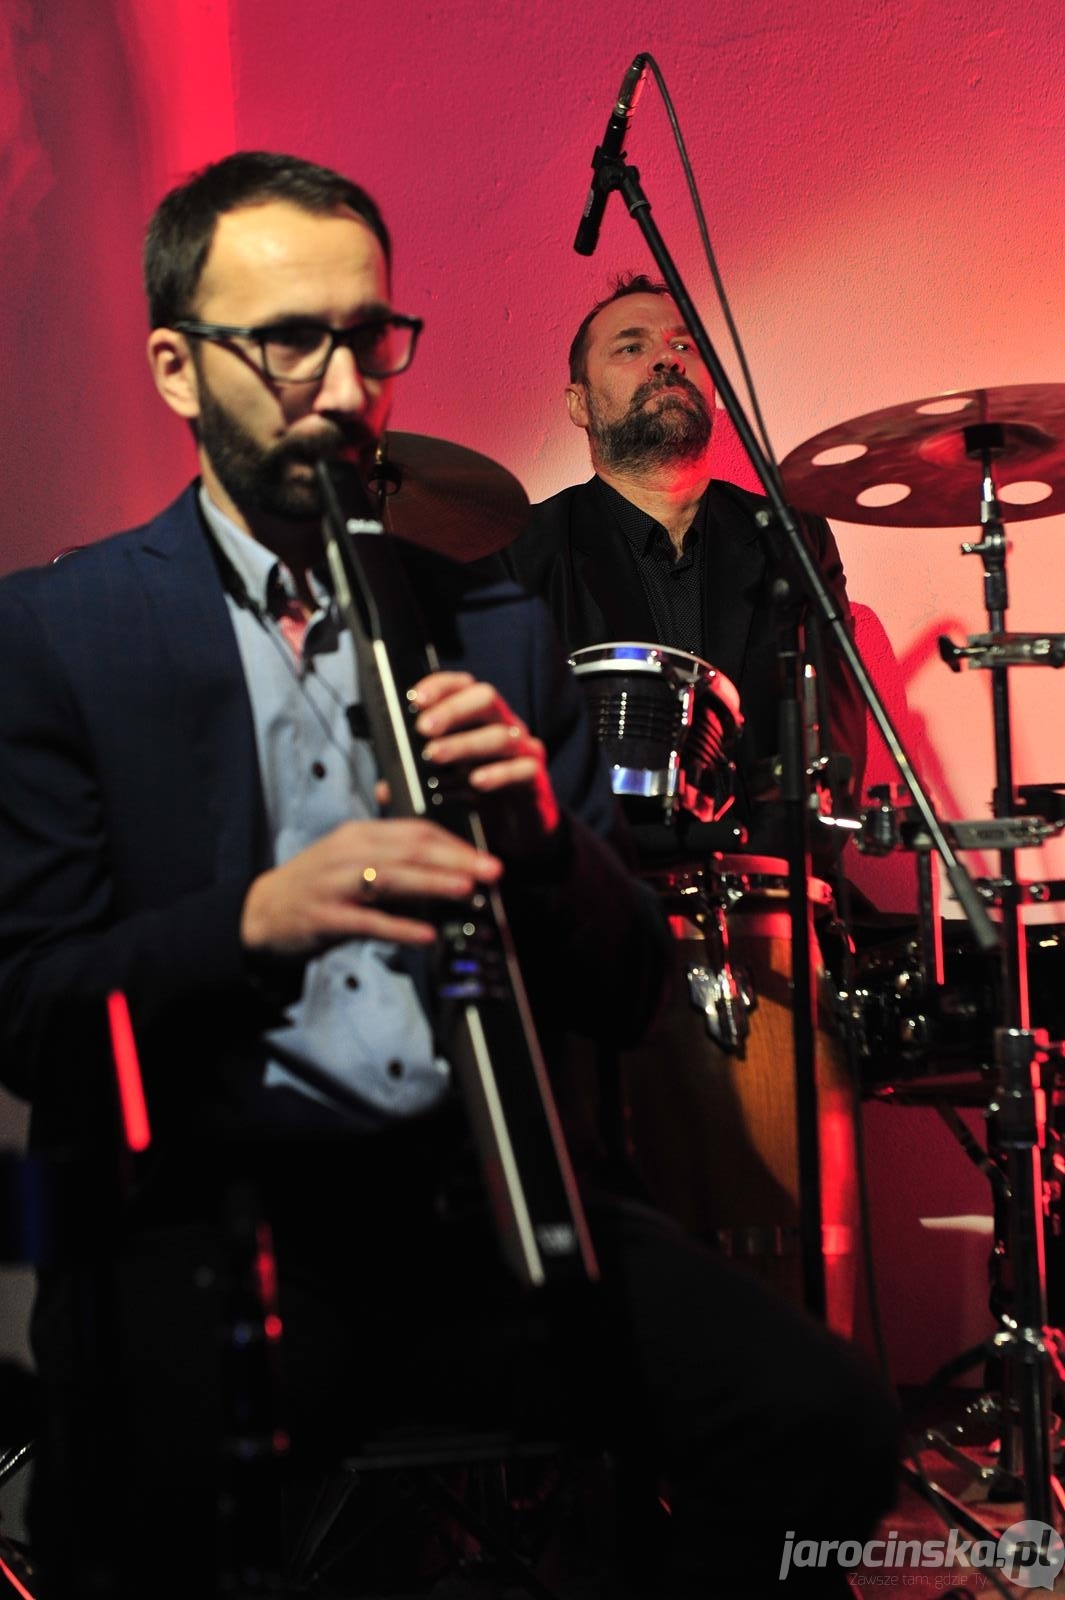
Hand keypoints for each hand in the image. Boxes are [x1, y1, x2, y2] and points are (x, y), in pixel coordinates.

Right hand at [241, 817, 502, 956]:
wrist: (261, 913)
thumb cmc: (318, 886)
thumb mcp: (352, 860)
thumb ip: (395, 859)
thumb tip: (447, 867)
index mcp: (359, 834)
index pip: (414, 829)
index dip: (452, 842)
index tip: (483, 855)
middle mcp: (347, 852)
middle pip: (409, 849)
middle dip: (455, 858)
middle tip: (490, 869)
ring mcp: (334, 884)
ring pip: (390, 878)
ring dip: (432, 882)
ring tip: (466, 889)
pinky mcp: (326, 917)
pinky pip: (368, 922)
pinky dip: (399, 928)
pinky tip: (426, 935)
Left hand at [411, 671, 559, 853]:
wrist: (517, 830)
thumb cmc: (479, 797)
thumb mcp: (443, 784)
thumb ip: (415, 780)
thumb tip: (384, 787)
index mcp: (480, 718)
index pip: (463, 686)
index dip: (440, 686)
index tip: (414, 700)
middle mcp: (504, 725)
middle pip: (485, 698)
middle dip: (452, 709)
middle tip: (423, 728)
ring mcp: (524, 750)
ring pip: (501, 734)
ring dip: (465, 743)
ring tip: (436, 756)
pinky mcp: (535, 779)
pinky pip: (523, 769)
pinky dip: (499, 773)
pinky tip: (477, 781)